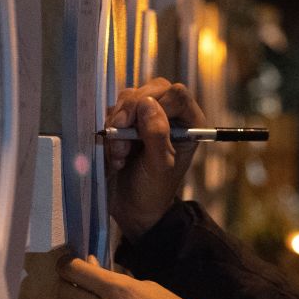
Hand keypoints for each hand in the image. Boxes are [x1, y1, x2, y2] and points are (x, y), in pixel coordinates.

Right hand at [105, 78, 206, 240]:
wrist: (132, 209)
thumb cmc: (153, 191)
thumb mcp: (160, 167)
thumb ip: (157, 135)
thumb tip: (147, 104)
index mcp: (189, 123)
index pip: (176, 94)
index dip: (156, 105)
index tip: (139, 128)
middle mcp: (169, 115)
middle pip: (151, 89)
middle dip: (131, 112)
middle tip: (122, 138)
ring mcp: (146, 116)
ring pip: (129, 98)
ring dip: (118, 124)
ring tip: (121, 155)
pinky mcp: (126, 122)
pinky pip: (113, 111)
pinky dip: (109, 130)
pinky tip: (115, 154)